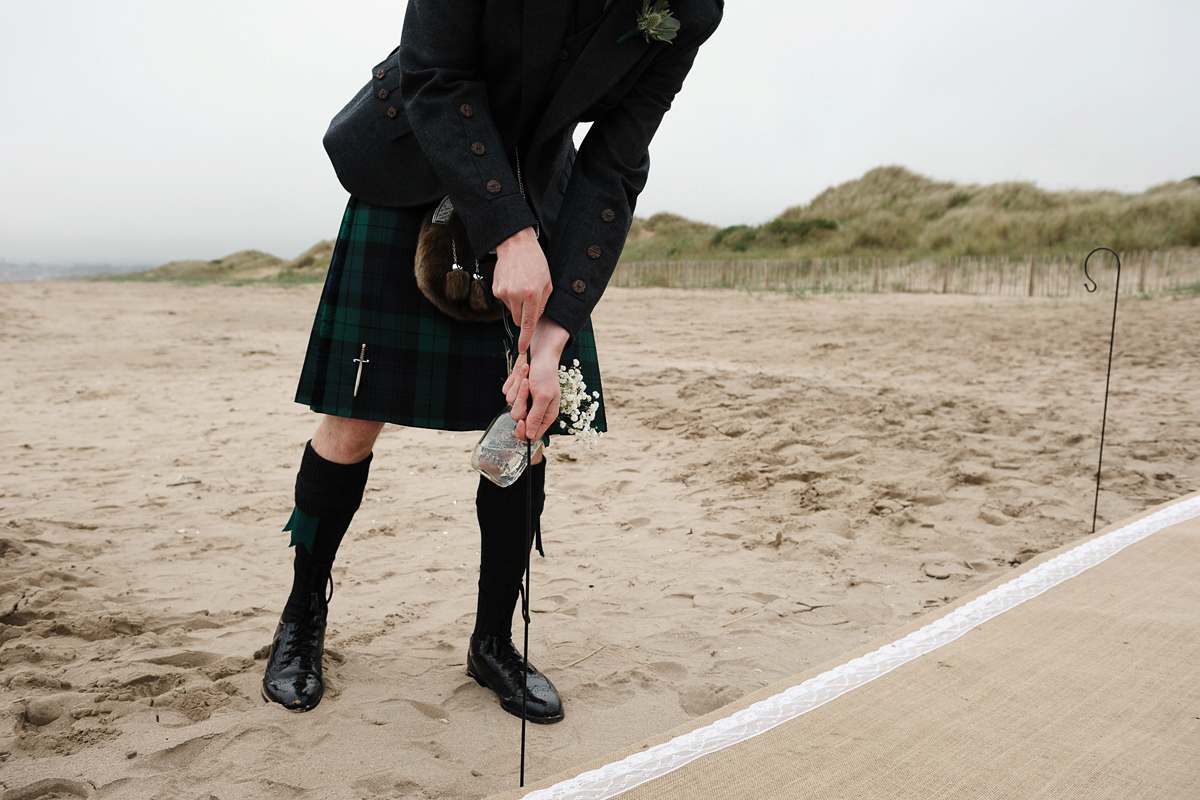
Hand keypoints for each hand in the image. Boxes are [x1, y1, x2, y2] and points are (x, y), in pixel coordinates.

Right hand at [493, 227, 552, 355]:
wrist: (516, 245)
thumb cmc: (536, 262)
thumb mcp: (548, 282)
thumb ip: (543, 303)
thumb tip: (535, 319)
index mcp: (532, 294)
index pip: (529, 323)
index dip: (526, 338)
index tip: (524, 349)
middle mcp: (516, 295)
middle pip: (519, 320)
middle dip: (524, 317)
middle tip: (530, 303)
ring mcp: (503, 292)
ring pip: (512, 310)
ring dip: (518, 304)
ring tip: (522, 286)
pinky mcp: (496, 289)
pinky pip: (505, 301)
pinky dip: (510, 296)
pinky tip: (514, 283)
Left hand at [503, 317, 569, 441]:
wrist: (539, 353)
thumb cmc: (546, 374)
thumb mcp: (544, 396)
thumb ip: (536, 416)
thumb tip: (530, 436)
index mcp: (545, 415)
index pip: (532, 434)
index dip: (524, 431)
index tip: (521, 421)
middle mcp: (534, 409)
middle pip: (518, 417)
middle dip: (521, 401)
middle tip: (529, 387)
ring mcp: (523, 399)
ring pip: (510, 403)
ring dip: (518, 387)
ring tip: (528, 375)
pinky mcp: (514, 390)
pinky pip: (506, 391)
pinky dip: (513, 380)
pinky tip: (523, 372)